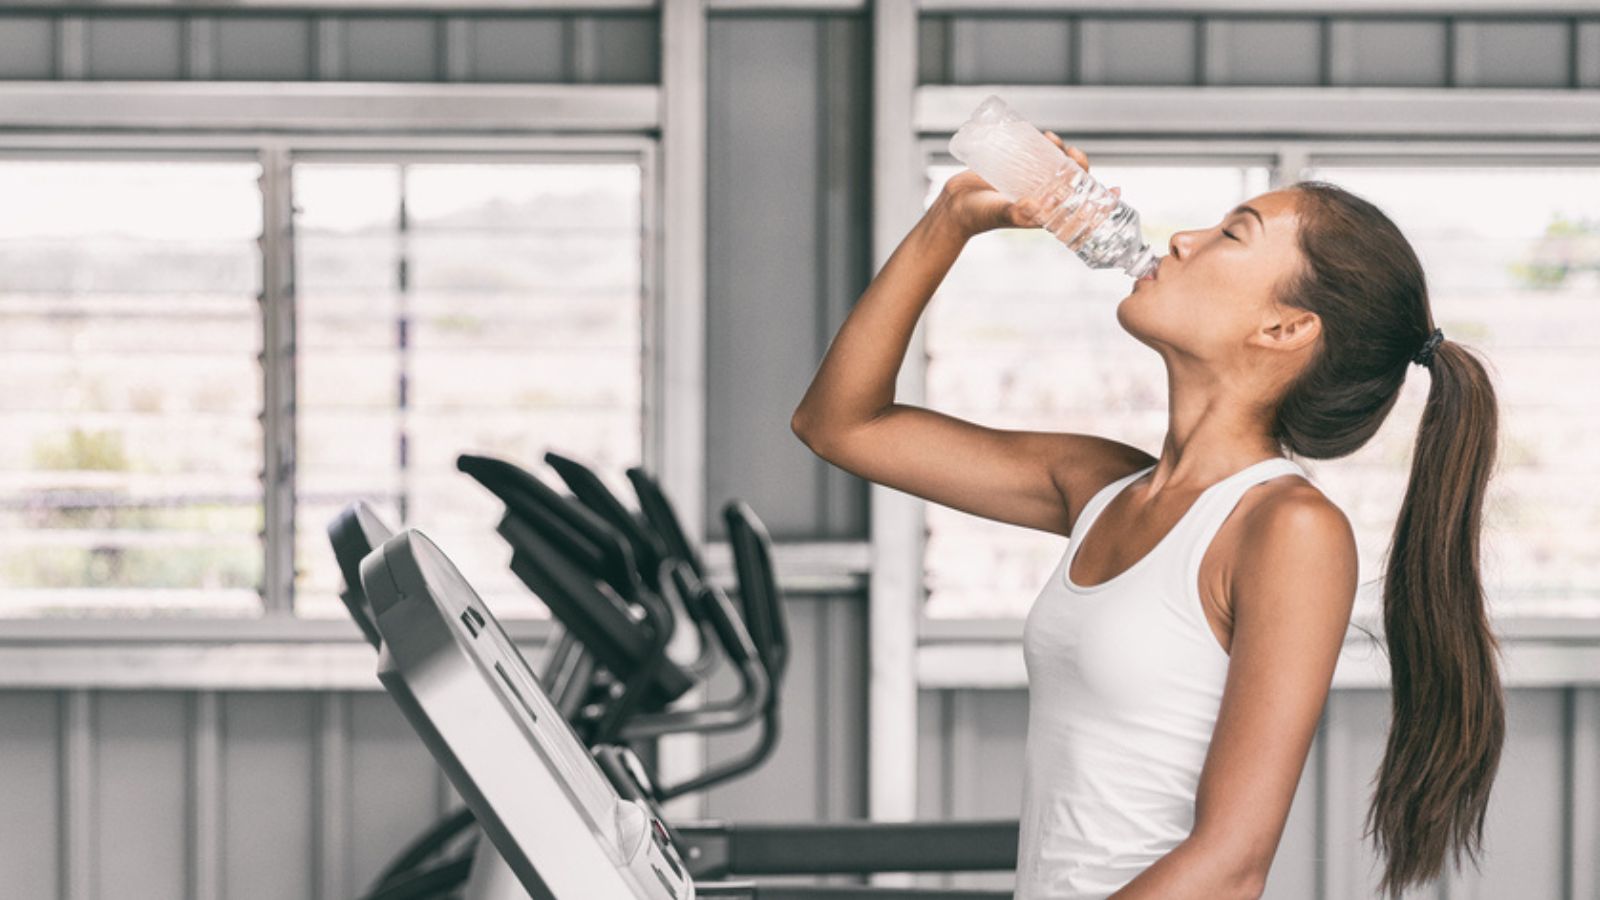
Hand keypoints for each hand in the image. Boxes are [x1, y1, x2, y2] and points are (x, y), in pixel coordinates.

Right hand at [933, 131, 1120, 238]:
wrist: (955, 206)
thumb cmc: (979, 217)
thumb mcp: (1002, 213)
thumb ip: (1019, 212)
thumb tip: (1038, 208)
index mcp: (1046, 213)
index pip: (1080, 206)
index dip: (1100, 199)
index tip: (1117, 190)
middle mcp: (1042, 198)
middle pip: (1072, 181)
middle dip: (1080, 166)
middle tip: (1074, 153)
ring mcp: (1031, 183)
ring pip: (1057, 166)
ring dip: (1063, 152)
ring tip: (1054, 140)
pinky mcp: (1018, 170)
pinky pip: (1038, 156)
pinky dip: (1046, 145)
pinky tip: (1045, 136)